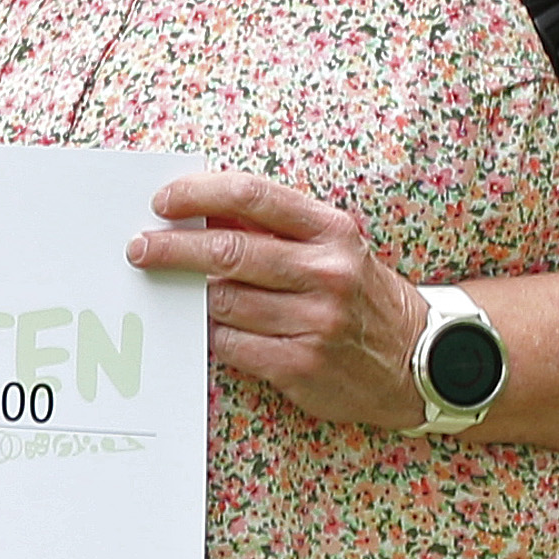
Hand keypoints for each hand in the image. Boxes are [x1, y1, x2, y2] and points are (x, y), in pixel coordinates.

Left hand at [130, 171, 430, 429]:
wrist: (421, 360)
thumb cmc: (359, 294)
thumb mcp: (333, 248)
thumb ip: (273, 229)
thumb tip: (197, 211)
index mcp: (332, 231)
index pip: (252, 195)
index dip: (198, 193)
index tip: (162, 201)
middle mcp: (327, 273)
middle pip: (228, 250)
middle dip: (171, 247)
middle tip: (138, 248)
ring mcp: (316, 322)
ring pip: (223, 301)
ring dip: (192, 297)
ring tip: (177, 292)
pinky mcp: (302, 365)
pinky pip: (231, 344)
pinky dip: (212, 334)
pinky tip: (208, 328)